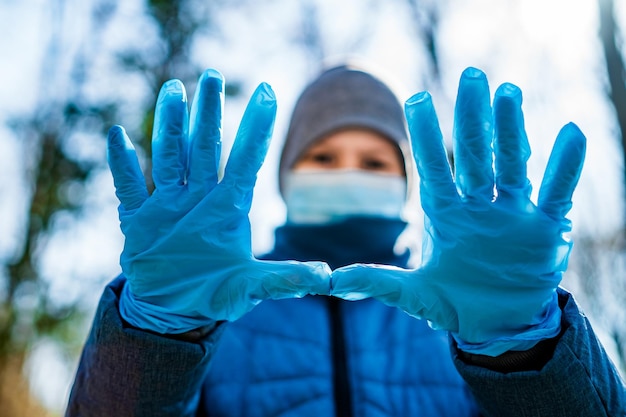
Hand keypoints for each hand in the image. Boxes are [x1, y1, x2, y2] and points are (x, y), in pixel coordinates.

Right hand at [108, 69, 330, 333]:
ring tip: (173, 89)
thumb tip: (325, 276)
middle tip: (213, 76)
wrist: (174, 309)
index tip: (269, 91)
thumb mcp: (250, 288)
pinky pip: (128, 188)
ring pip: (169, 157)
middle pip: (205, 148)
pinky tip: (117, 135)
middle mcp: (200, 198)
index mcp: (229, 208)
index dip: (257, 127)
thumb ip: (283, 280)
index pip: (246, 160)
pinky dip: (122, 164)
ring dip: (169, 126)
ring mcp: (168, 205)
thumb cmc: (216, 293)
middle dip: (209, 113)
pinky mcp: (139, 221)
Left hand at [331, 67, 584, 355]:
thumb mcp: (414, 295)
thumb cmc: (453, 302)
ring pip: (512, 163)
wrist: (498, 324)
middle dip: (473, 117)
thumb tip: (332, 282)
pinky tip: (571, 133)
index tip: (416, 100)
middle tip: (471, 74)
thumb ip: (378, 283)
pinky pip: (557, 191)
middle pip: (475, 154)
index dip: (427, 135)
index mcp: (445, 213)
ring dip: (512, 129)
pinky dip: (566, 165)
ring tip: (508, 92)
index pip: (434, 167)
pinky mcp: (547, 228)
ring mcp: (513, 213)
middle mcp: (478, 205)